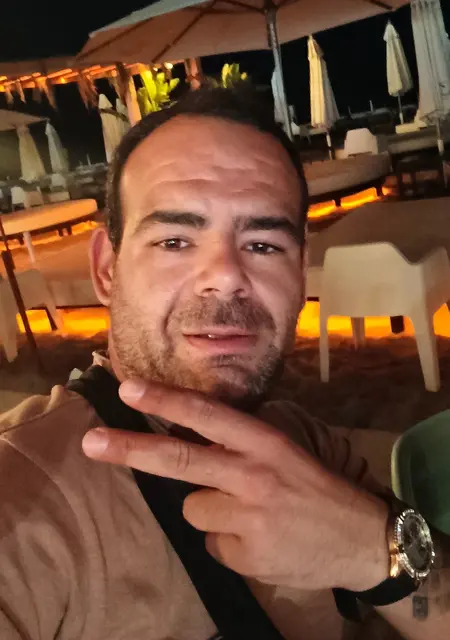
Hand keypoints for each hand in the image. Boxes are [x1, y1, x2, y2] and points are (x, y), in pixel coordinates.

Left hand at [82, 379, 388, 590]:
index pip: (207, 415)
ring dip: (211, 512)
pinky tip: (259, 542)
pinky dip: (228, 544)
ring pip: (193, 509)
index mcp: (264, 443)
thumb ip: (238, 445)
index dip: (166, 401)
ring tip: (250, 516)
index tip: (130, 389)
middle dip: (130, 449)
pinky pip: (212, 544)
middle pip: (179, 458)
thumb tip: (185, 437)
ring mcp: (248, 517)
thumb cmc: (316, 489)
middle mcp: (252, 475)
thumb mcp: (283, 453)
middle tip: (91, 442)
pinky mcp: (245, 556)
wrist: (361, 540)